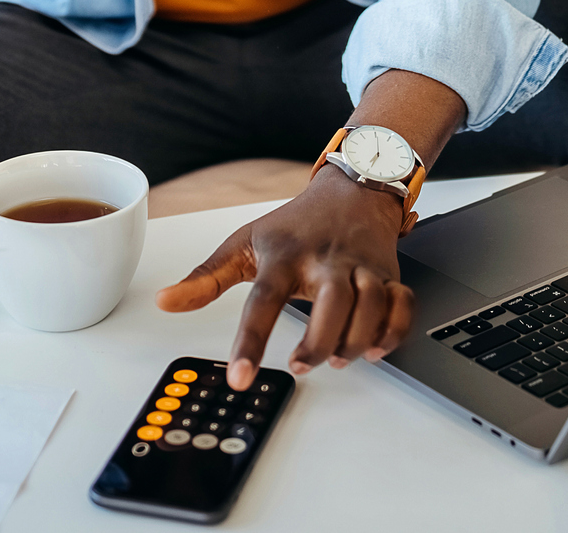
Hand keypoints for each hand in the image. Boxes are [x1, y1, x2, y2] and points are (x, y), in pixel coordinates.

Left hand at [156, 167, 414, 390]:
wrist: (351, 190)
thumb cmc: (295, 225)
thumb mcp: (244, 244)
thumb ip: (205, 279)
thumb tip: (165, 301)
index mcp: (284, 256)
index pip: (263, 300)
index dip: (250, 341)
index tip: (240, 377)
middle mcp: (326, 260)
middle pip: (331, 305)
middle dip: (317, 345)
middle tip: (299, 363)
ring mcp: (361, 266)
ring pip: (370, 307)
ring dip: (354, 342)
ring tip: (335, 358)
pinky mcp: (388, 274)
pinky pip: (401, 306)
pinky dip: (393, 333)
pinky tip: (373, 347)